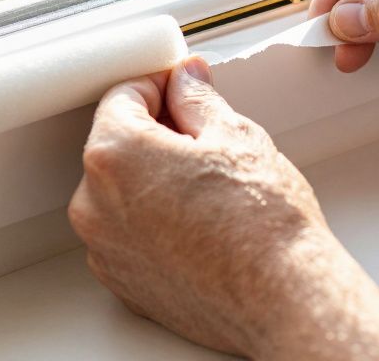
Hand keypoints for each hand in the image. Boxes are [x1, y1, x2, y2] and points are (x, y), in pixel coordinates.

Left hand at [69, 57, 378, 359]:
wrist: (284, 297)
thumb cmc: (264, 224)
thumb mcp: (235, 136)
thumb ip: (197, 98)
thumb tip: (186, 81)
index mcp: (115, 155)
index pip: (122, 96)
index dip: (159, 86)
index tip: (182, 90)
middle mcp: (95, 204)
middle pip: (116, 145)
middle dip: (155, 134)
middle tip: (204, 140)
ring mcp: (105, 248)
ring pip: (120, 192)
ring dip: (152, 180)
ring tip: (207, 189)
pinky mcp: (121, 281)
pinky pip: (127, 234)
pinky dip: (152, 223)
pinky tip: (197, 223)